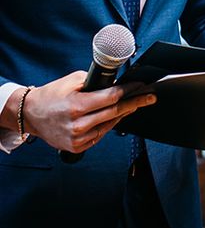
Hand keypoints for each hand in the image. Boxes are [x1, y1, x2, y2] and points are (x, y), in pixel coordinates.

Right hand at [5, 71, 155, 152]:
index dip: (130, 91)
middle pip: (115, 112)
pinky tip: (117, 116)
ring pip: (110, 125)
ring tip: (136, 103)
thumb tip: (117, 82)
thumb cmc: (52, 95)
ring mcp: (77, 138)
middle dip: (136, 102)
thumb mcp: (73, 80)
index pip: (111, 98)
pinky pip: (101, 134)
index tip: (142, 86)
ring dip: (124, 113)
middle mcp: (78, 124)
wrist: (31, 114)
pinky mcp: (77, 147)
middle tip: (150, 96)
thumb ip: (96, 82)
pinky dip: (110, 124)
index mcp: (77, 105)